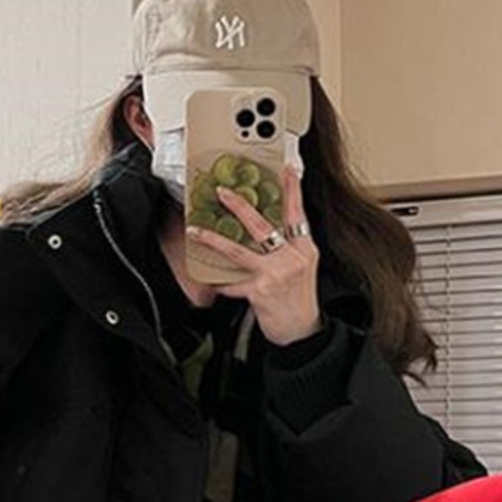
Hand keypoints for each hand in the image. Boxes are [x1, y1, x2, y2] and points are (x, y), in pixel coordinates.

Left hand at [185, 164, 323, 347]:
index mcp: (305, 249)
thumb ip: (289, 248)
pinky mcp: (260, 291)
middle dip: (239, 206)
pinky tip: (212, 282)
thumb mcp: (304, 269)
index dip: (292, 190)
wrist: (303, 332)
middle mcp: (292, 258)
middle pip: (262, 225)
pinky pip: (233, 283)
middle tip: (222, 192)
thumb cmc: (300, 301)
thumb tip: (268, 232)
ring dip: (214, 240)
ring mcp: (275, 273)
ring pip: (239, 250)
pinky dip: (222, 284)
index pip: (297, 213)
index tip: (287, 170)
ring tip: (196, 231)